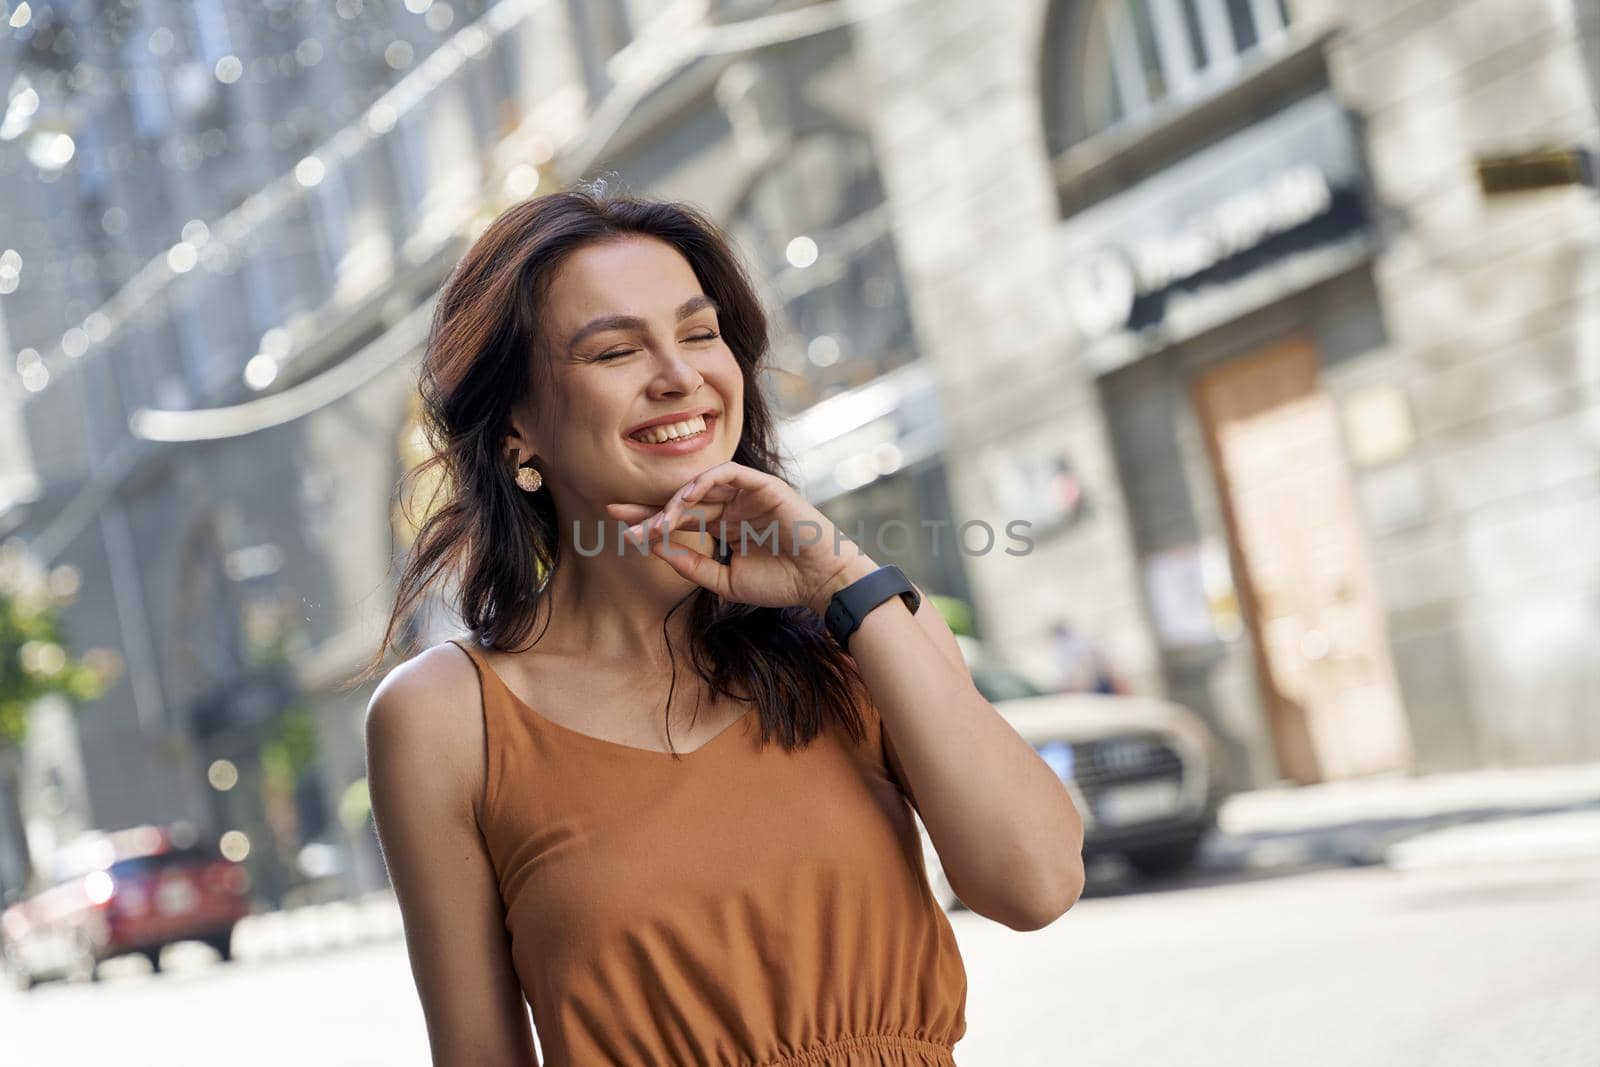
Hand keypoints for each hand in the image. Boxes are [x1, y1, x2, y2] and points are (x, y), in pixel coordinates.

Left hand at [606, 461, 877, 614]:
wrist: (820, 582)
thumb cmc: (780, 583)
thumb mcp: (725, 581)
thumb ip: (693, 566)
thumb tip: (658, 550)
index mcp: (724, 528)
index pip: (680, 520)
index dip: (649, 522)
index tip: (619, 528)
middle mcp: (731, 508)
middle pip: (681, 502)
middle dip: (648, 508)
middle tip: (615, 513)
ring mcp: (745, 495)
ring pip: (699, 488)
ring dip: (674, 502)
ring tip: (655, 521)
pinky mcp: (762, 485)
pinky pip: (727, 474)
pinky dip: (703, 483)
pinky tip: (684, 502)